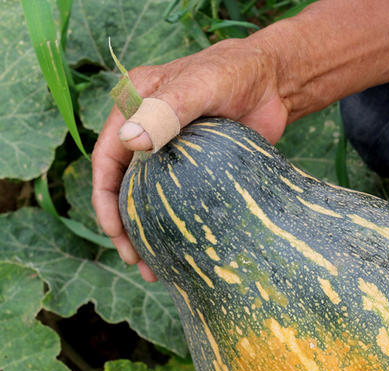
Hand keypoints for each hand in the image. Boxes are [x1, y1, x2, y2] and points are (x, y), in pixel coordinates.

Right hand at [92, 37, 287, 280]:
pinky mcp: (197, 169)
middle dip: (126, 226)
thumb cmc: (234, 73)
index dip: (105, 198)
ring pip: (152, 200)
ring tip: (154, 269)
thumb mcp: (199, 85)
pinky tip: (181, 251)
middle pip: (125, 187)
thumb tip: (130, 142)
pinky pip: (180, 201)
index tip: (114, 232)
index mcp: (135, 109)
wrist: (273, 84)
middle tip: (135, 261)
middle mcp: (148, 134)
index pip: (107, 159)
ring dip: (150, 233)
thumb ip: (167, 110)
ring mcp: (173, 154)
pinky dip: (177, 226)